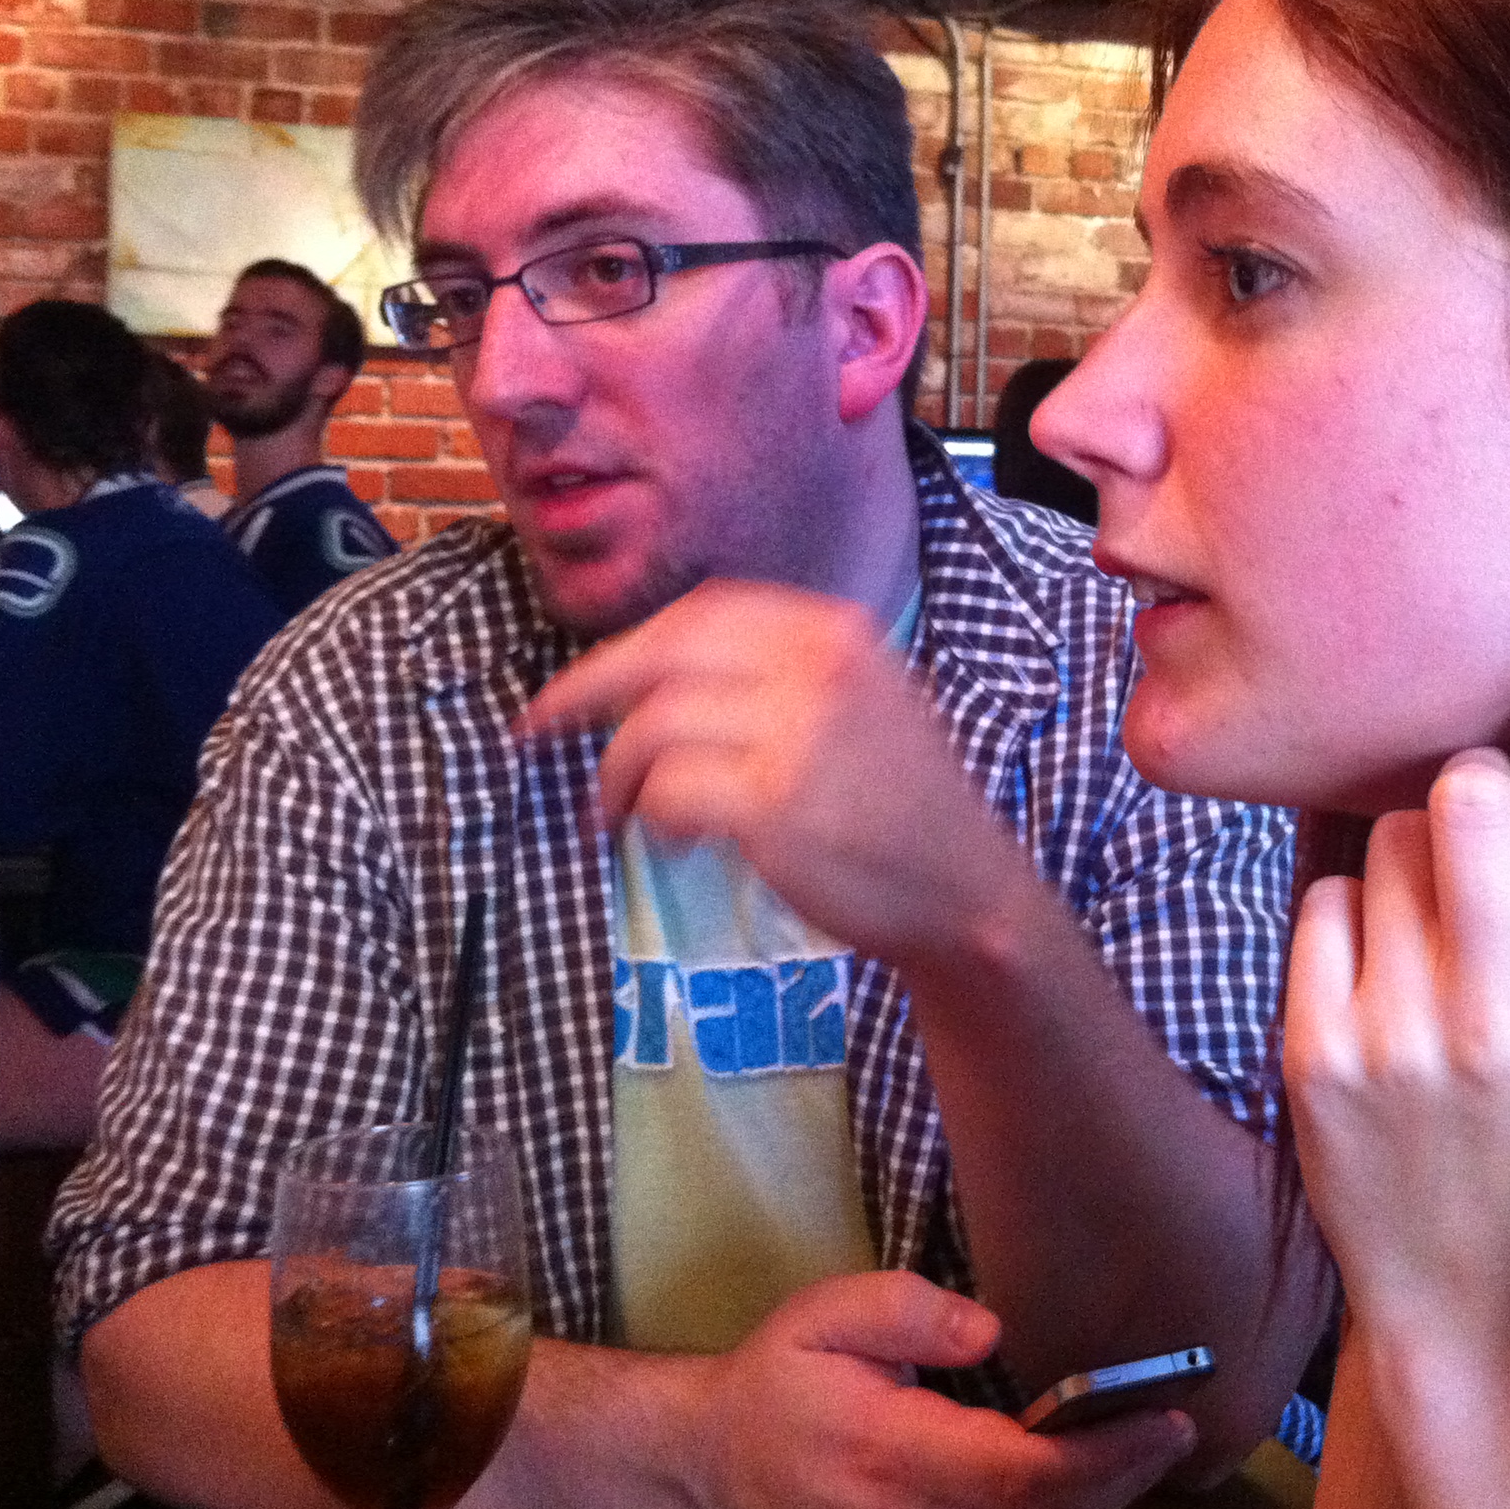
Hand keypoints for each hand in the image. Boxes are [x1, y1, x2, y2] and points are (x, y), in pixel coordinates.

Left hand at [519, 579, 1039, 966]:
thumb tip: (658, 676)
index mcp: (835, 633)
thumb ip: (781, 675)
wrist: (969, 894)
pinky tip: (670, 843)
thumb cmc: (904, 810)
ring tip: (615, 815)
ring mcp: (797, 733)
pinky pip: (668, 793)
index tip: (582, 682)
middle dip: (586, 691)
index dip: (628, 646)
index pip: (702, 615)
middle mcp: (817, 667)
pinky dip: (650, 817)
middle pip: (662, 654)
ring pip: (652, 726)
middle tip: (540, 729)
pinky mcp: (775, 805)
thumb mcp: (864, 702)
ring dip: (614, 775)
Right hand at [690, 1270, 1195, 1508]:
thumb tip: (993, 1331)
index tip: (1168, 1418)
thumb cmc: (779, 1383)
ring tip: (1144, 1457)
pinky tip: (1090, 1498)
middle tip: (1175, 1431)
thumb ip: (907, 1312)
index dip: (1108, 1457)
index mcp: (890, 1454)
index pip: (1024, 1475)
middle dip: (1122, 1484)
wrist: (710, 1469)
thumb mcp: (824, 1316)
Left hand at [1283, 683, 1509, 1357]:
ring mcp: (1402, 1041)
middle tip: (1471, 811)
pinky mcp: (1317, 1057)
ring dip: (1405, 857)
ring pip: (1384, 840)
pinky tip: (1376, 982)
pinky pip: (1323, 903)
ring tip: (1429, 935)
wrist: (1478, 1301)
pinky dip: (1347, 920)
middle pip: (1471, 798)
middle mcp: (1508, 1023)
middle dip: (1468, 781)